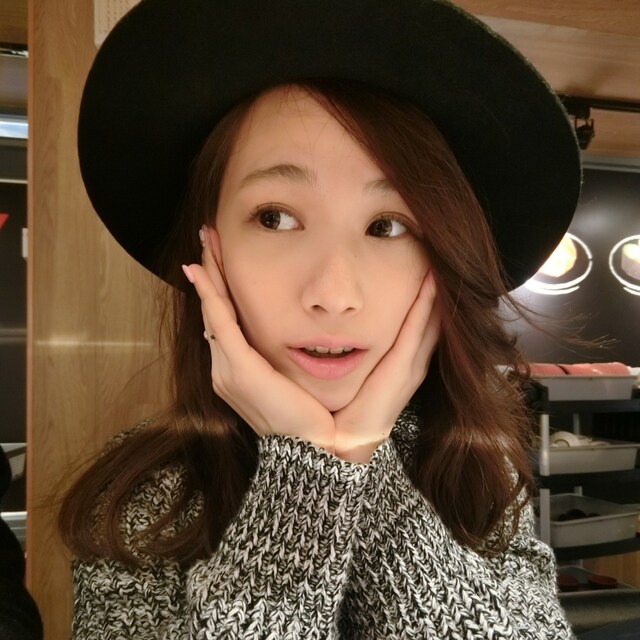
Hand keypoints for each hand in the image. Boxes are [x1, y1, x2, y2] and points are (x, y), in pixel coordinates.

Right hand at [182, 227, 334, 451]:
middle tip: (207, 238)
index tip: (218, 259)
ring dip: (209, 274)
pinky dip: (210, 294)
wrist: (309, 451)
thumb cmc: (306, 417)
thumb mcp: (292, 383)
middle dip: (210, 273)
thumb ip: (282, 359)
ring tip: (206, 242)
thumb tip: (289, 335)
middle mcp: (224, 368)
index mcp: (238, 371)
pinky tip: (201, 270)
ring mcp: (226, 369)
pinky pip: (220, 322)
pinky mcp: (238, 369)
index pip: (225, 320)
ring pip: (213, 311)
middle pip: (214, 311)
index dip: (219, 288)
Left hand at [333, 271, 439, 462]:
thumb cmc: (338, 411)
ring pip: (428, 321)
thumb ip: (343, 355)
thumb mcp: (344, 377)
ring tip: (436, 263)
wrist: (338, 446)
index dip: (422, 300)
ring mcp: (410, 367)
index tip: (421, 271)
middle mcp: (410, 364)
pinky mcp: (402, 370)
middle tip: (435, 258)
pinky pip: (416, 330)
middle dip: (433, 292)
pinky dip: (425, 306)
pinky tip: (428, 283)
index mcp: (398, 366)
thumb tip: (327, 331)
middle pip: (429, 320)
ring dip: (433, 293)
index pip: (415, 325)